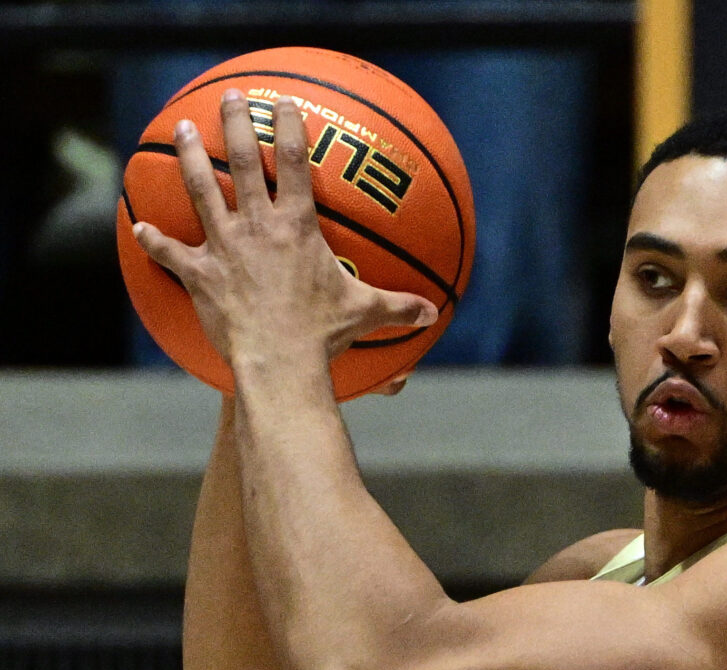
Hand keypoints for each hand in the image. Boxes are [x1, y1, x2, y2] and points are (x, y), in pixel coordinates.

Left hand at [129, 90, 437, 375]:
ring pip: (200, 189)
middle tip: (230, 99)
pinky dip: (154, 240)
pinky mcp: (199, 273)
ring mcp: (224, 246)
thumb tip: (433, 313)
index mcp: (297, 227)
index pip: (295, 164)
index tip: (285, 103)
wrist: (280, 359)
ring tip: (183, 130)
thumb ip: (398, 307)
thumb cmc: (324, 335)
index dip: (290, 128)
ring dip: (190, 156)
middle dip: (236, 124)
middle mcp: (257, 226)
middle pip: (243, 161)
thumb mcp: (365, 314)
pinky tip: (139, 226)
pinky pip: (170, 252)